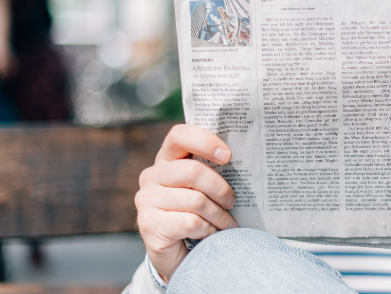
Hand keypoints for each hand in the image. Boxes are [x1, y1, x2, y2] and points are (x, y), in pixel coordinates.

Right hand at [136, 125, 238, 280]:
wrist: (178, 254)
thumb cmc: (197, 214)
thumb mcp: (203, 189)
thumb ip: (212, 171)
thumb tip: (244, 161)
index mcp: (166, 160)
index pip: (179, 135)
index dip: (205, 142)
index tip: (228, 156)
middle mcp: (151, 176)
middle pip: (193, 171)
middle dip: (220, 189)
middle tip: (233, 201)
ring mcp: (146, 200)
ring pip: (195, 200)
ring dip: (219, 215)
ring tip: (227, 223)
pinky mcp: (149, 224)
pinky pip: (191, 222)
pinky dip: (209, 229)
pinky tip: (211, 234)